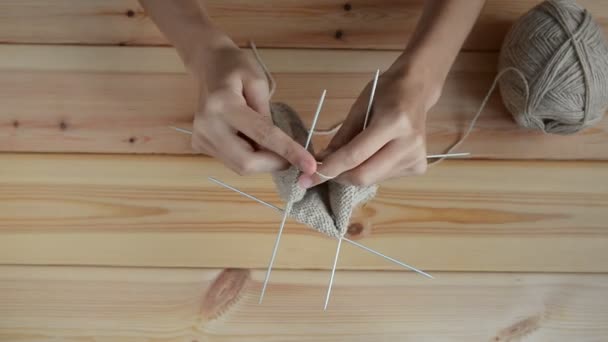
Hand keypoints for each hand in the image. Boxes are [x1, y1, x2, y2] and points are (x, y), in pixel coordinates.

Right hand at [190, 34, 316, 175]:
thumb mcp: (259, 82)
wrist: (208, 66)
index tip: (310, 166)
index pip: (262, 135)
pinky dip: (249, 157)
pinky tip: (250, 139)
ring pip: (239, 167)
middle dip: (274, 164)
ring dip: (262, 162)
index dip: (288, 152)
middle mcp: (208, 126)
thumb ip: (268, 115)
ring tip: (269, 143)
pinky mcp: (200, 144)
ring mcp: (200, 138)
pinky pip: (232, 161)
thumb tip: (278, 148)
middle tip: (291, 157)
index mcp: (223, 105)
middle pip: (246, 163)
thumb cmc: (236, 67)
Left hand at [298, 59, 442, 187]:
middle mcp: (409, 144)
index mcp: (394, 122)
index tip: (307, 178)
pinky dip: (369, 171)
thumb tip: (322, 161)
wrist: (417, 89)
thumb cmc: (386, 92)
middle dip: (338, 176)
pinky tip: (372, 155)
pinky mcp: (418, 167)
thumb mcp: (359, 108)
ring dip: (353, 174)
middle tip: (322, 172)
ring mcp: (416, 158)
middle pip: (364, 175)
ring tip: (349, 157)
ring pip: (372, 179)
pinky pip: (383, 177)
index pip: (355, 155)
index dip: (329, 169)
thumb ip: (341, 137)